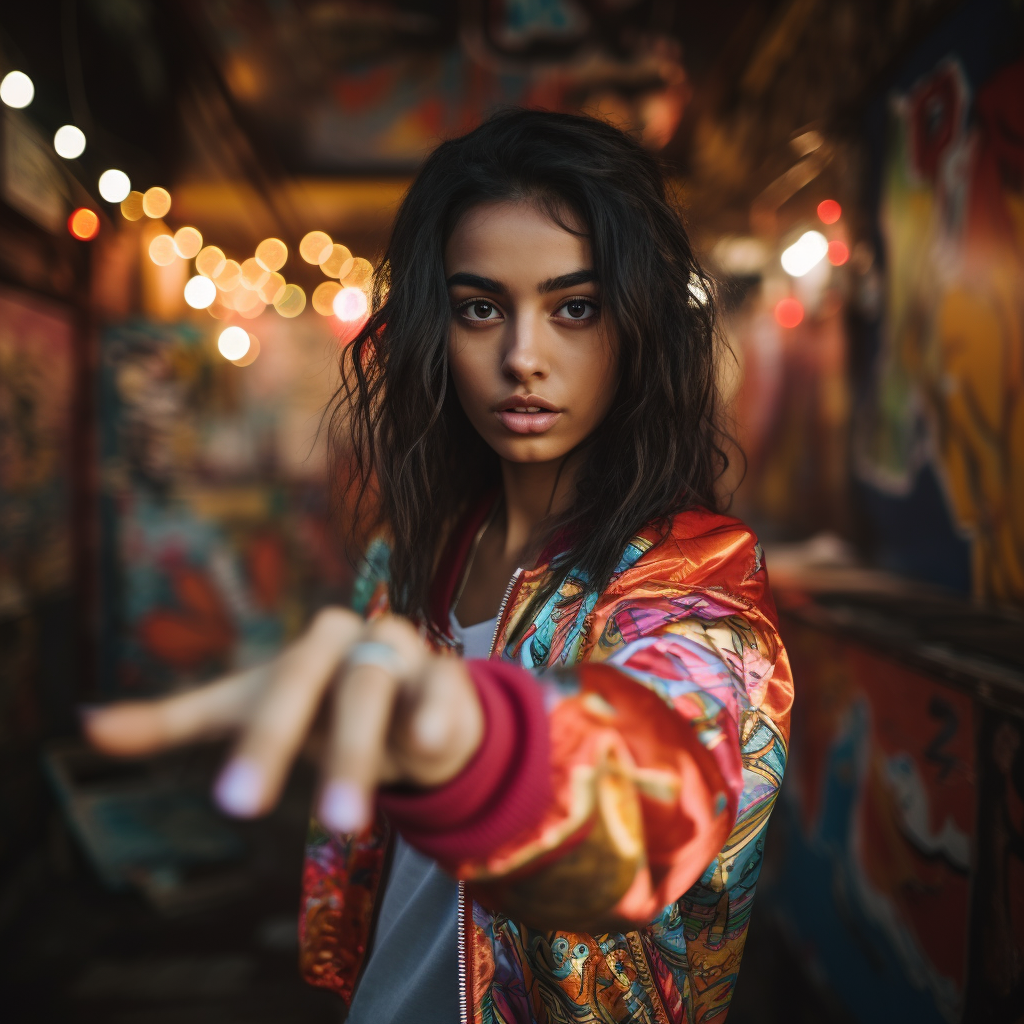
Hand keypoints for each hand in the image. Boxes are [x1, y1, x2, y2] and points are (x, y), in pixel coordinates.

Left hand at [82, 610, 483, 832]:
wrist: (412, 710)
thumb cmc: (323, 710)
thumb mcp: (250, 711)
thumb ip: (176, 718)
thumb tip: (85, 723)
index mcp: (310, 645)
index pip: (276, 687)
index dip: (258, 745)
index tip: (236, 806)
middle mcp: (356, 640)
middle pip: (325, 682)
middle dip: (300, 746)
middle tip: (275, 816)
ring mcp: (405, 654)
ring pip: (379, 689)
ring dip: (361, 752)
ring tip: (347, 821)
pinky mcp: (448, 678)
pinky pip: (445, 687)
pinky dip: (434, 714)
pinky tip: (426, 744)